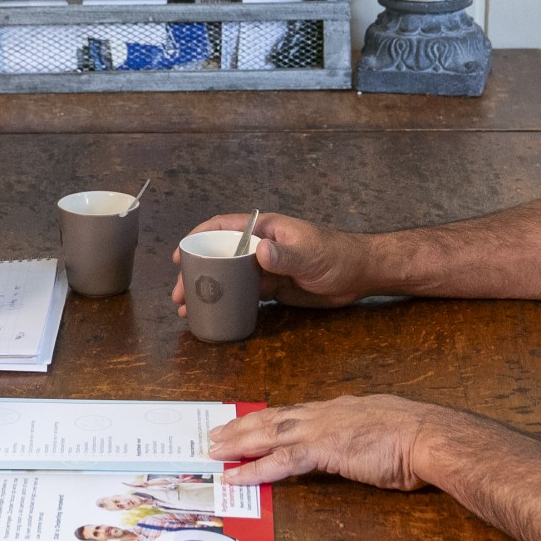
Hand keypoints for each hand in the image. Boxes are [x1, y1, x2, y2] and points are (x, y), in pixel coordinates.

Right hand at [170, 212, 370, 316]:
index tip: (181, 255)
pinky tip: (216, 313)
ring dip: (209, 290)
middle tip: (180, 294)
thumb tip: (259, 253)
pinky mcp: (274, 288)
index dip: (199, 237)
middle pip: (221, 255)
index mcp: (266, 229)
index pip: (224, 227)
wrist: (360, 275)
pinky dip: (229, 302)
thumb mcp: (310, 254)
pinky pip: (245, 294)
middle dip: (197, 272)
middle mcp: (261, 246)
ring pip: (230, 277)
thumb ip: (284, 255)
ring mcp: (266, 268)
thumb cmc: (337, 254)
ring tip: (188, 308)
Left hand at [208, 395, 451, 489]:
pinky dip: (256, 468)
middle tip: (217, 434)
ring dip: (239, 442)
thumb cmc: (418, 438)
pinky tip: (237, 475)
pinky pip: (281, 460)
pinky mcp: (324, 448)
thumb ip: (368, 434)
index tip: (251, 423)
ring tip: (215, 450)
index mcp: (341, 409)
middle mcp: (326, 413)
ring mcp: (322, 429)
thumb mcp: (387, 430)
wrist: (430, 436)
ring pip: (269, 434)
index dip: (270, 419)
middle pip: (274, 418)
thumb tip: (366, 442)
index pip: (296, 413)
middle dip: (243, 426)